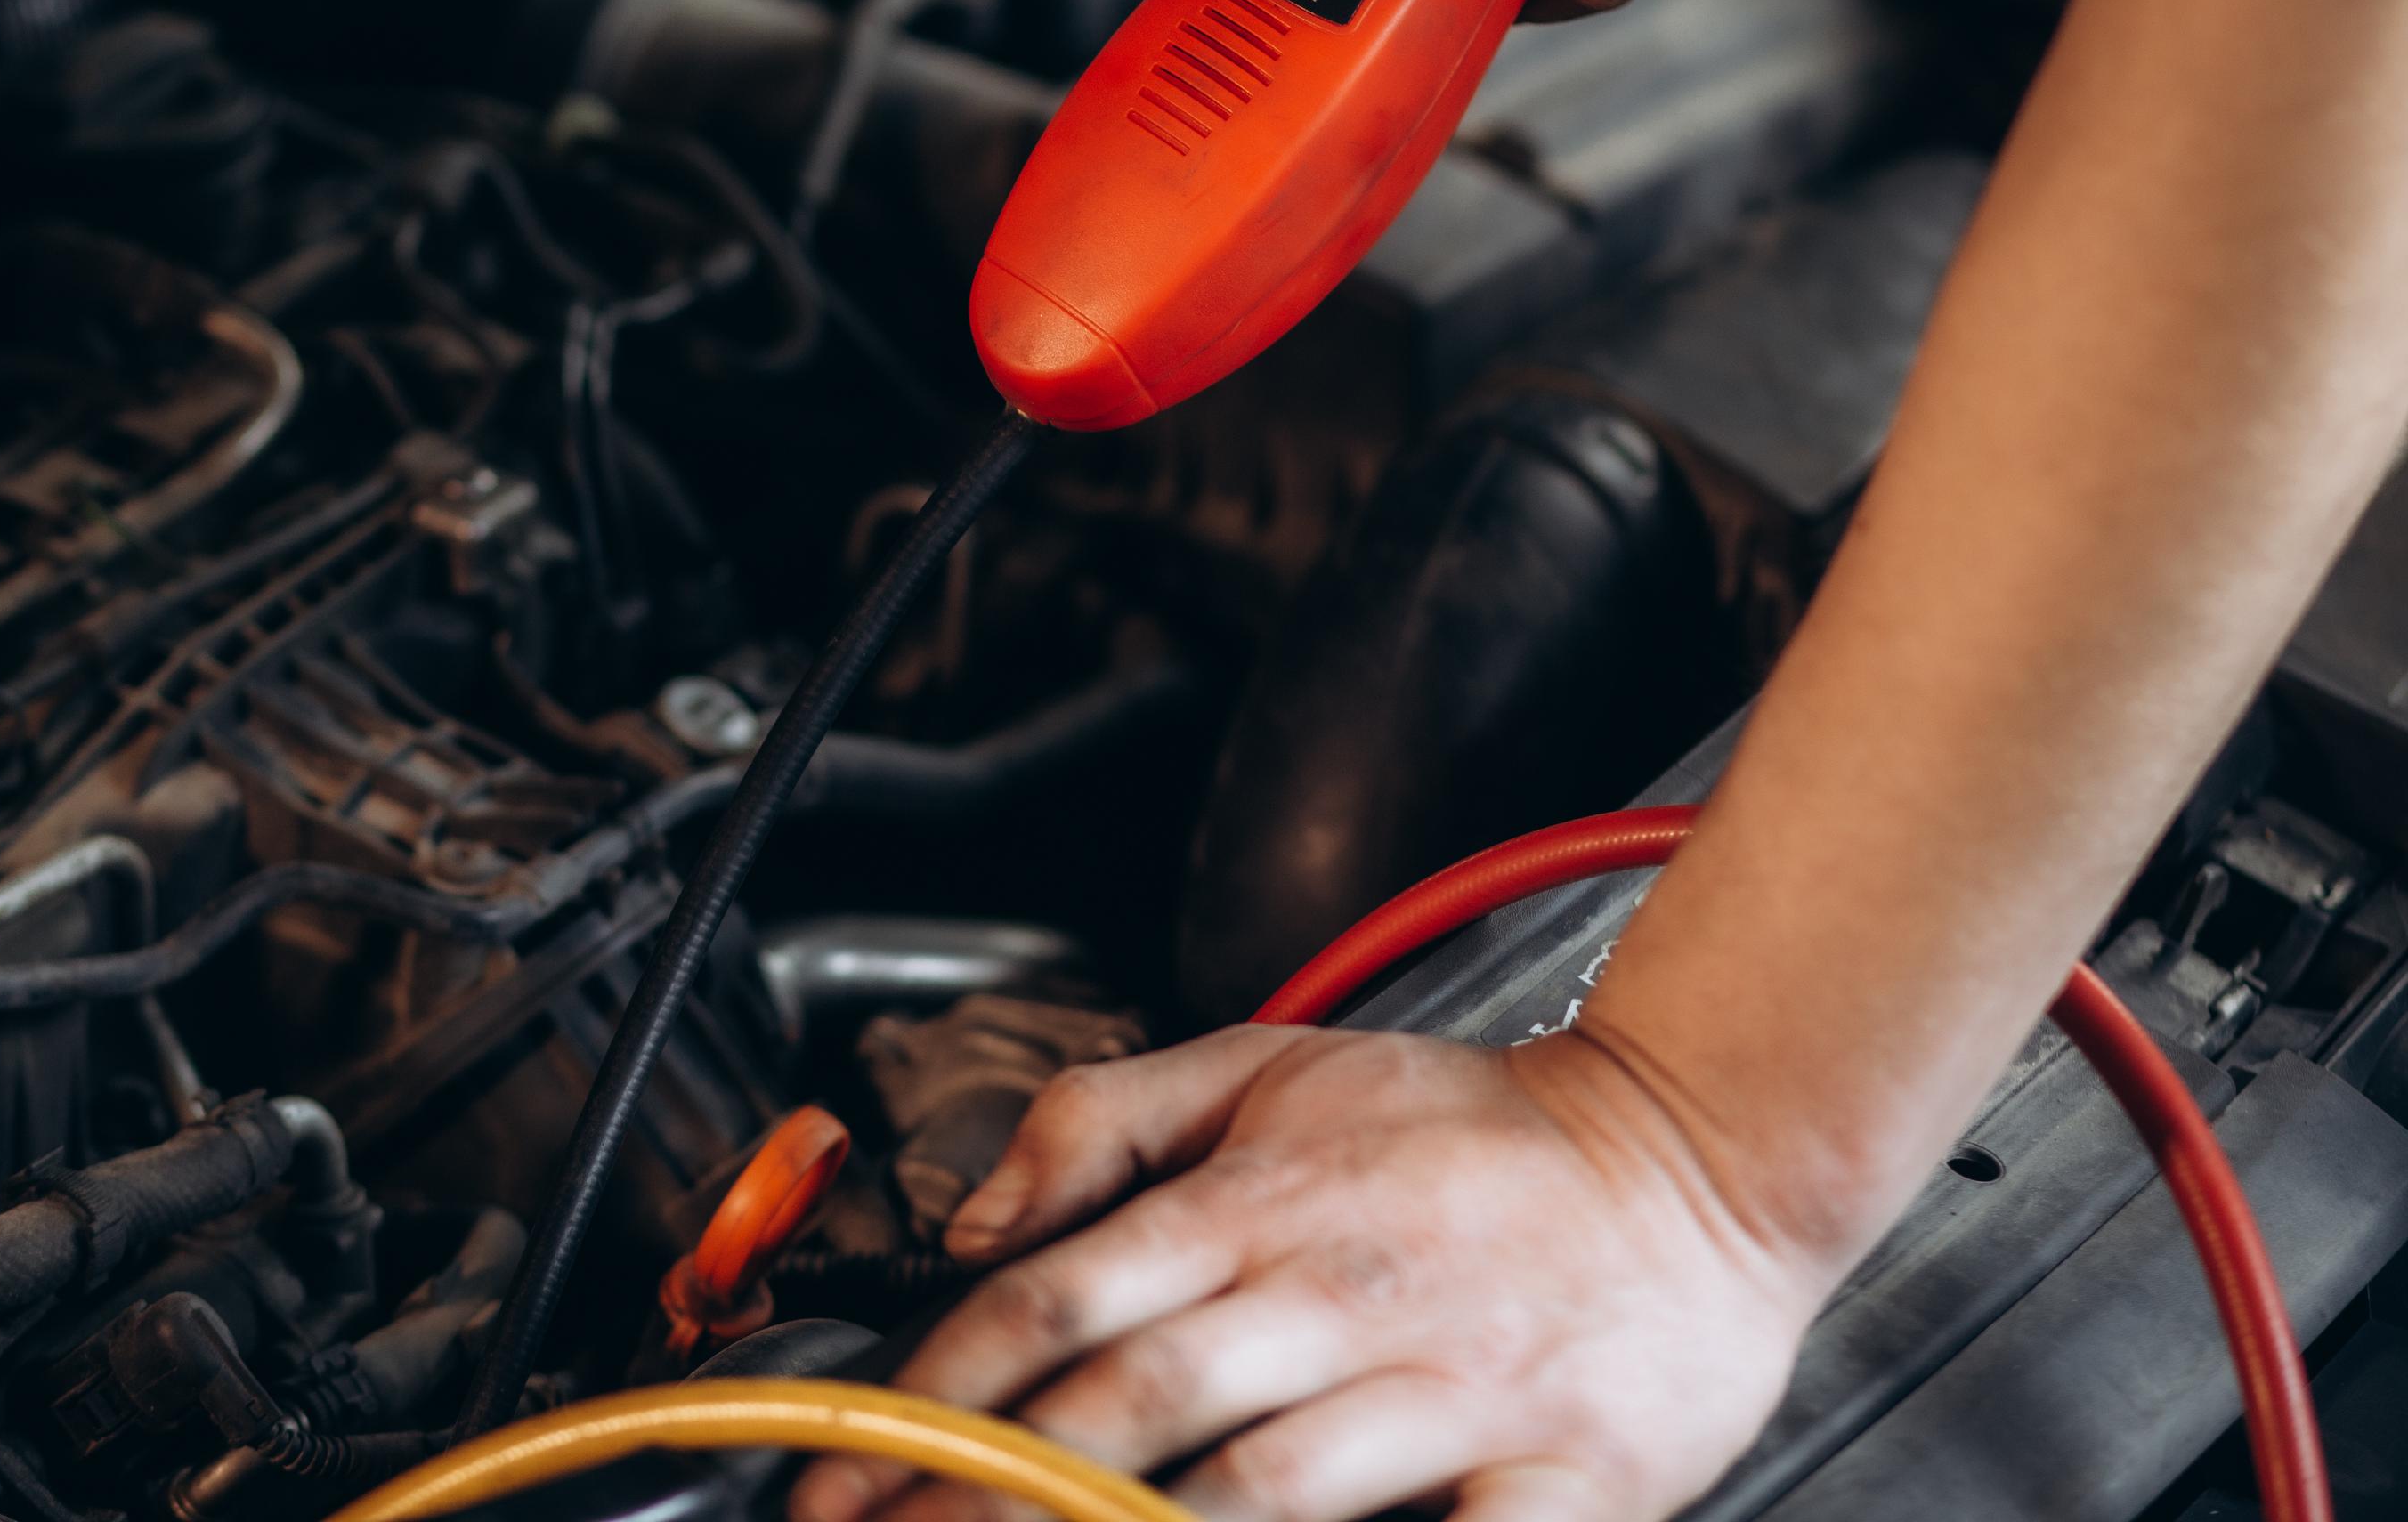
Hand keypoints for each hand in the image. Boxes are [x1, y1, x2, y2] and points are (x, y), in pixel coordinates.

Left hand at [787, 1023, 1830, 1521]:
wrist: (1699, 1153)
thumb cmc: (1473, 1129)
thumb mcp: (1274, 1067)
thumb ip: (1105, 1119)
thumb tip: (978, 1212)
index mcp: (1258, 1204)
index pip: (1055, 1295)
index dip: (936, 1391)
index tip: (848, 1468)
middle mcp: (1336, 1296)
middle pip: (1124, 1405)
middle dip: (983, 1492)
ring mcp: (1446, 1394)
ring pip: (1258, 1491)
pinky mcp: (1557, 1479)